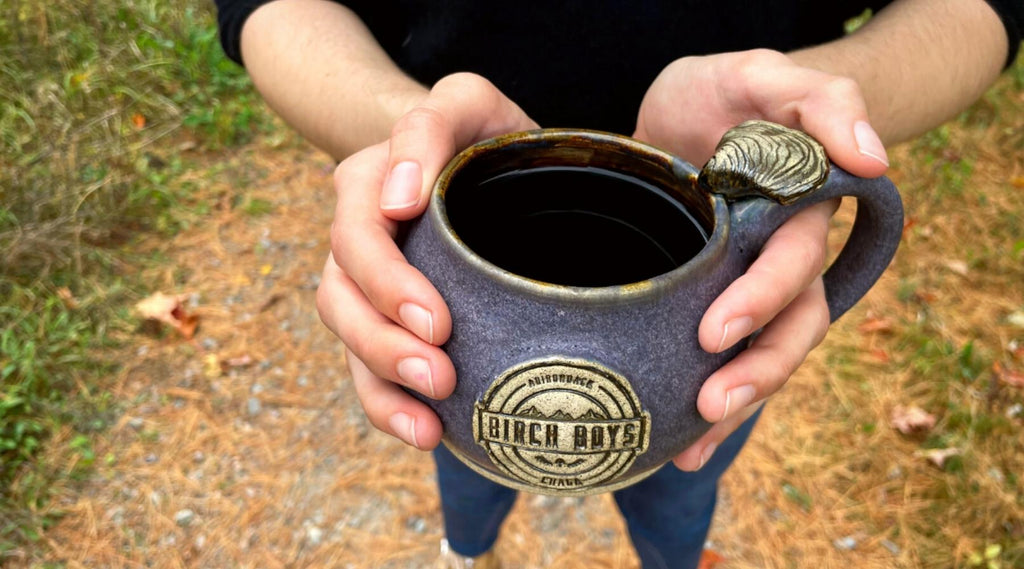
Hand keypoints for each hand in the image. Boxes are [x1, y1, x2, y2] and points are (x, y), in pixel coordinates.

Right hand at [317, 73, 536, 448]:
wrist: (468, 159)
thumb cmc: (478, 134)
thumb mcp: (467, 101)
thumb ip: (434, 122)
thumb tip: (402, 198)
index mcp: (370, 180)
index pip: (359, 224)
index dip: (387, 274)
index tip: (436, 317)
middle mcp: (357, 231)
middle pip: (342, 289)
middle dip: (384, 337)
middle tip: (440, 371)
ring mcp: (363, 279)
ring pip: (346, 333)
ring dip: (382, 379)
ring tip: (429, 422)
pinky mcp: (381, 318)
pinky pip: (366, 367)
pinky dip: (387, 405)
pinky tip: (426, 432)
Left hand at [633, 49, 890, 470]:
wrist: (684, 108)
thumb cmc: (726, 90)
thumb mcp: (764, 74)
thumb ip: (822, 100)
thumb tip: (872, 158)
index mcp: (797, 215)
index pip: (794, 268)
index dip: (763, 301)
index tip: (714, 333)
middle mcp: (777, 258)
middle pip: (790, 329)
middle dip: (758, 374)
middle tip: (710, 407)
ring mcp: (742, 283)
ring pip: (759, 355)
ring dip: (734, 407)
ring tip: (690, 448)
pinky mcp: (703, 298)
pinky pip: (716, 356)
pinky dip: (697, 399)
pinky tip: (676, 445)